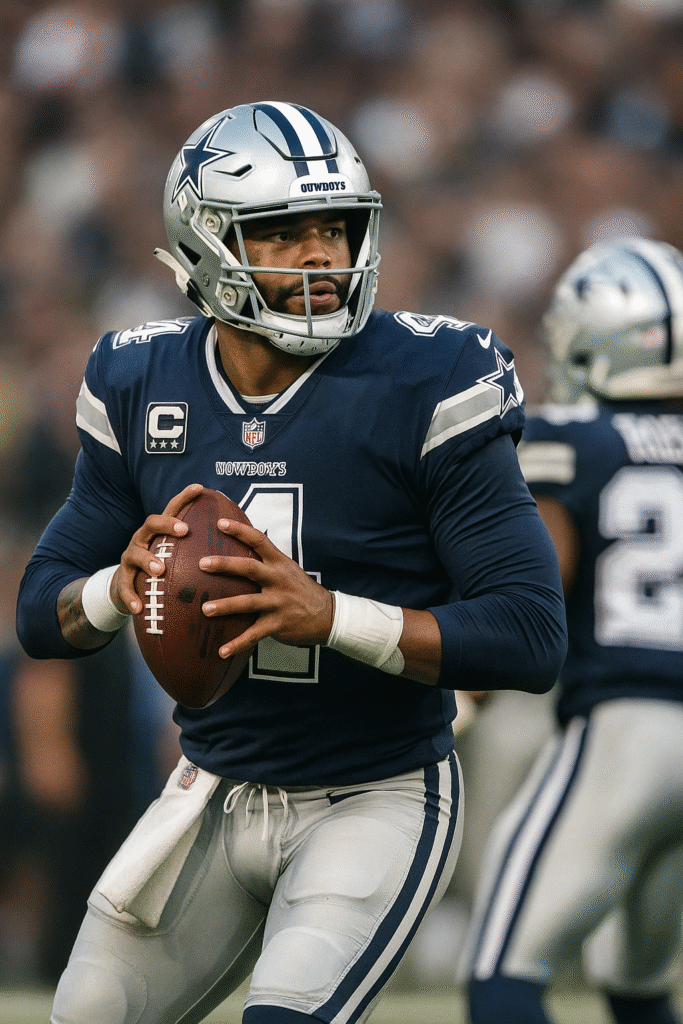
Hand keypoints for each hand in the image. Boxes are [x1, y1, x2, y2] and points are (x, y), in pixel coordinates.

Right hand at [115, 483, 204, 613]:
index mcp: (159, 532)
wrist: (126, 588)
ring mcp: (130, 557)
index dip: (184, 497)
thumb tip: (238, 546)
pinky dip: (130, 596)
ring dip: (148, 560)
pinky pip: (124, 587)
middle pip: (151, 523)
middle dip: (167, 524)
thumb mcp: (177, 556)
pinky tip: (138, 608)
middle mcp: (143, 539)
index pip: (172, 509)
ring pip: (136, 554)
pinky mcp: (121, 579)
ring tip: (159, 570)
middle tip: (184, 530)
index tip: (200, 488)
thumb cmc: (161, 570)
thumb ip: (198, 549)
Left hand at [198, 518, 333, 657]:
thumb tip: (240, 549)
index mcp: (280, 564)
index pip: (259, 541)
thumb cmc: (301, 590)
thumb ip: (266, 562)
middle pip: (249, 568)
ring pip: (248, 602)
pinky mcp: (278, 624)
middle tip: (202, 564)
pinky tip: (222, 651)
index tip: (220, 523)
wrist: (328, 615)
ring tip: (205, 609)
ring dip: (225, 606)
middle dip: (224, 565)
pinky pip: (254, 635)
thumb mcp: (288, 570)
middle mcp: (278, 580)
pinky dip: (237, 644)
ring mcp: (279, 602)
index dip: (240, 530)